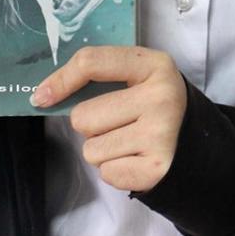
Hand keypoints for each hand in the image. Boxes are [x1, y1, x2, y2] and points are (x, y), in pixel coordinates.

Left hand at [31, 45, 186, 192]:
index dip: (61, 80)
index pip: (92, 62)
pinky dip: (114, 168)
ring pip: (91, 149)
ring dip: (101, 148)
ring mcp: (160, 134)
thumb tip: (43, 95)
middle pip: (84, 116)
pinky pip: (106, 172)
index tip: (41, 96)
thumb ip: (97, 75)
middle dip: (90, 124)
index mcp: (153, 64)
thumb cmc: (150, 103)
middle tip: (116, 121)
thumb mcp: (135, 75)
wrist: (192, 140)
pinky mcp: (156, 169)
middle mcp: (160, 97)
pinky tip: (134, 157)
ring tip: (126, 140)